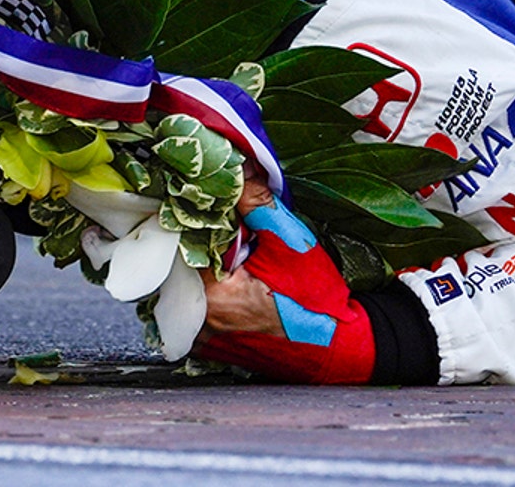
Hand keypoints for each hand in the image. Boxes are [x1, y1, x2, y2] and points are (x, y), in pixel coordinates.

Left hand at [194, 182, 374, 384]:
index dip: (194, 217)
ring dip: (197, 263)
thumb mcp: (289, 242)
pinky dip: (204, 287)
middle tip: (222, 229)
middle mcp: (197, 323)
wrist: (337, 346)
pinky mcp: (210, 346)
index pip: (181, 243)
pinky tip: (229, 276)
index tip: (205, 201)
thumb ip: (255, 202)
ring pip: (181, 286)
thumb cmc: (316, 301)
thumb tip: (235, 168)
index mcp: (210, 297)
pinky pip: (193, 307)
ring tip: (230, 253)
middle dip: (195, 240)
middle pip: (176, 265)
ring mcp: (201, 338)